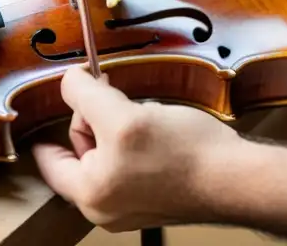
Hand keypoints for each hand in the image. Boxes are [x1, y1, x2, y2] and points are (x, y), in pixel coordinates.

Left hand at [31, 66, 245, 231]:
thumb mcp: (124, 115)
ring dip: (118, 126)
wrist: (237, 178)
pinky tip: (159, 128)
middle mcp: (105, 207)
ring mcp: (131, 205)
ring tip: (144, 115)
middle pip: (81, 151)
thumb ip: (86, 96)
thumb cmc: (183, 154)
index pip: (50, 160)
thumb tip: (67, 79)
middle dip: (95, 119)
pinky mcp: (154, 197)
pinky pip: (130, 162)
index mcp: (89, 194)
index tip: (52, 104)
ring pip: (108, 153)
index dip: (50, 127)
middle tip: (113, 96)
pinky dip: (137, 140)